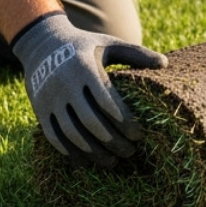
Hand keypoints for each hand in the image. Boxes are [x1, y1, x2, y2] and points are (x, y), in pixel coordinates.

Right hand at [11, 13, 167, 166]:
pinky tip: (86, 161)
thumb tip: (165, 63)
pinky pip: (54, 136)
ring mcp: (50, 99)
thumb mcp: (108, 44)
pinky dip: (69, 152)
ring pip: (72, 133)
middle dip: (112, 141)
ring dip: (93, 151)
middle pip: (91, 121)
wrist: (41, 44)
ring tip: (112, 162)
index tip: (139, 135)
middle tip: (130, 152)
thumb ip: (135, 54)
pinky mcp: (40, 110)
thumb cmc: (84, 46)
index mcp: (85, 68)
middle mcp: (65, 85)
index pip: (107, 101)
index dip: (124, 121)